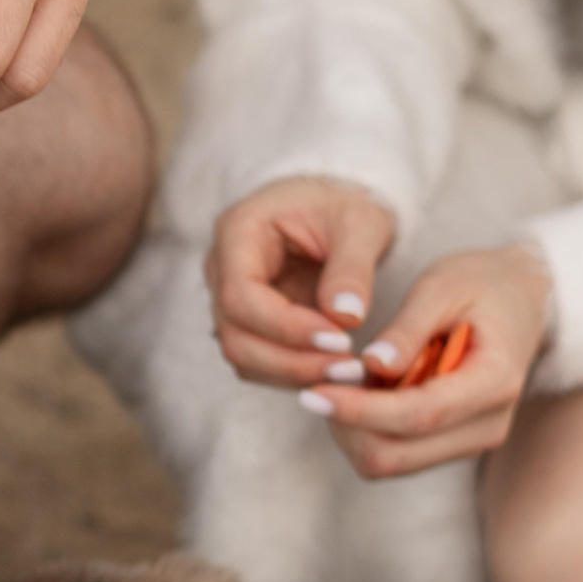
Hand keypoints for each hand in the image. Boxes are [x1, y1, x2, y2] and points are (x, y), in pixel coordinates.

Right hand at [204, 176, 395, 387]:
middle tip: (347, 367)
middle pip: (235, 334)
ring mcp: (228, 300)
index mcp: (238, 232)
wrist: (333, 211)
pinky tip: (332, 369)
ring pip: (242, 356)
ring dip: (293, 374)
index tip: (340, 339)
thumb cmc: (343, 207)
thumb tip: (346, 317)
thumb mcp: (361, 224)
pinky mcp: (248, 325)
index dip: (285, 326)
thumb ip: (352, 268)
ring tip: (346, 372)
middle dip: (292, 359)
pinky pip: (258, 363)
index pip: (240, 295)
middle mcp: (221, 270)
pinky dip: (293, 374)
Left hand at [298, 244, 553, 479]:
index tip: (312, 393)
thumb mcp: (443, 286)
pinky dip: (367, 430)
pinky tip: (363, 390)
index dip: (359, 410)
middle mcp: (487, 425)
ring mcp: (471, 441)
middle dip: (348, 425)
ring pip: (389, 462)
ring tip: (348, 379)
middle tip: (320, 382)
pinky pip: (395, 454)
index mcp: (494, 382)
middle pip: (396, 455)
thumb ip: (409, 327)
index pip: (417, 415)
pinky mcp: (452, 444)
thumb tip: (373, 365)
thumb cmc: (481, 284)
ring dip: (354, 429)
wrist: (520, 300)